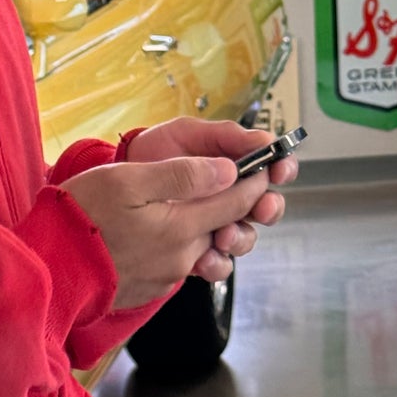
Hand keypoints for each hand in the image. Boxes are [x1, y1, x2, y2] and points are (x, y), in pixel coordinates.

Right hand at [61, 153, 276, 312]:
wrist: (47, 269)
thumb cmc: (80, 218)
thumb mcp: (127, 181)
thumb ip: (180, 175)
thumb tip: (226, 171)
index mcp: (181, 227)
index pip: (235, 201)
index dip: (253, 180)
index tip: (264, 164)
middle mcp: (182, 256)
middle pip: (225, 227)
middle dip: (237, 204)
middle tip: (240, 180)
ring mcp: (166, 275)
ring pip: (204, 246)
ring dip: (211, 226)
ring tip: (202, 204)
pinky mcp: (150, 287)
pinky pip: (180, 261)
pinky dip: (184, 242)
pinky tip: (168, 228)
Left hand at [121, 118, 297, 279]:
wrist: (114, 182)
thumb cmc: (154, 151)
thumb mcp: (185, 133)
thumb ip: (222, 135)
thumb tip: (260, 140)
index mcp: (232, 165)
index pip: (269, 167)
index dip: (282, 168)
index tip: (281, 170)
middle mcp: (229, 197)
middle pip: (264, 207)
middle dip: (269, 207)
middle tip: (262, 208)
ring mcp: (214, 224)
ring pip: (244, 237)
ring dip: (242, 237)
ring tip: (225, 235)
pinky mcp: (196, 249)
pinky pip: (217, 263)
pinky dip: (216, 263)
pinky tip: (205, 259)